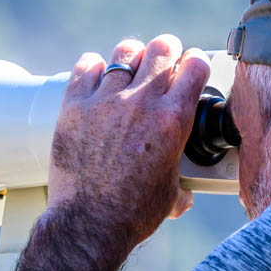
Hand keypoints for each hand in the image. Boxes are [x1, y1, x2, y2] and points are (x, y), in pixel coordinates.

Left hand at [48, 34, 210, 247]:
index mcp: (173, 120)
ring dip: (131, 57)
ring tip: (129, 68)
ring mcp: (106, 100)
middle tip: (162, 61)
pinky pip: (86, 66)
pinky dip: (93, 68)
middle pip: (162, 47)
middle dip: (166, 51)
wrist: (90, 222)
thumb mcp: (169, 197)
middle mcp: (142, 102)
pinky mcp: (75, 105)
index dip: (195, 64)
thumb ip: (179, 186)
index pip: (194, 66)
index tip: (190, 68)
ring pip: (125, 52)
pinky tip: (96, 78)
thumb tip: (184, 197)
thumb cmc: (132, 214)